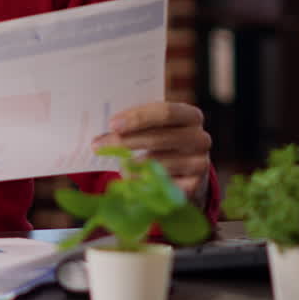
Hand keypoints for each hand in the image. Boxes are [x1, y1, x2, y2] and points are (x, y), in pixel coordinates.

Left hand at [93, 101, 211, 207]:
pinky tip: (131, 178)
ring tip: (115, 162)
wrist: (187, 172)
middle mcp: (200, 138)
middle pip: (158, 138)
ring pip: (157, 163)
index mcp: (191, 116)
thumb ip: (137, 123)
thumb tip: (105, 129)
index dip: (138, 118)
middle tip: (97, 144)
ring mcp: (200, 164)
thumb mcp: (156, 127)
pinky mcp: (194, 187)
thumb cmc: (163, 141)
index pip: (165, 112)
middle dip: (124, 141)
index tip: (112, 124)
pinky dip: (140, 181)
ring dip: (130, 163)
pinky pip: (160, 184)